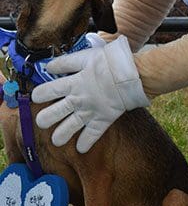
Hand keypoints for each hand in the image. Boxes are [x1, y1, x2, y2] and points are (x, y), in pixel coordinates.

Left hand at [31, 36, 149, 152]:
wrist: (131, 74)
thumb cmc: (109, 62)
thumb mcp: (85, 56)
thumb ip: (65, 63)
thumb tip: (48, 67)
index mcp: (72, 83)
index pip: (46, 92)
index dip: (38, 95)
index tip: (38, 97)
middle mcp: (77, 100)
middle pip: (51, 115)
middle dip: (43, 120)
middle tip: (43, 121)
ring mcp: (89, 112)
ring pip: (67, 130)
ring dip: (59, 137)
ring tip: (57, 139)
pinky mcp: (102, 120)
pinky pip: (91, 136)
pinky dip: (85, 144)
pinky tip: (80, 148)